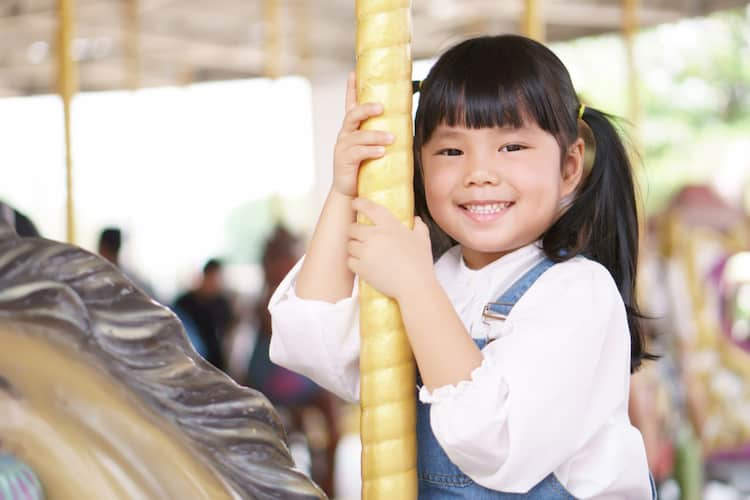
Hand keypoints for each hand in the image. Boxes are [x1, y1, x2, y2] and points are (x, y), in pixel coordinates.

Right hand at [332, 72, 394, 197]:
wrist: (349, 192)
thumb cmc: (364, 167)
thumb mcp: (372, 147)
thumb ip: (382, 135)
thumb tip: (405, 126)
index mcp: (352, 128)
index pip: (350, 104)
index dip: (351, 88)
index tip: (353, 72)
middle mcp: (345, 134)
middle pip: (352, 115)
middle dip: (366, 109)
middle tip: (381, 108)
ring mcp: (343, 147)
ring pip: (359, 135)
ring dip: (376, 135)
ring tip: (392, 138)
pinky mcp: (344, 161)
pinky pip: (358, 153)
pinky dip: (371, 151)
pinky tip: (382, 152)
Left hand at [347, 198, 433, 300]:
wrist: (415, 286)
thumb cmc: (420, 263)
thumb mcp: (423, 240)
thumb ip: (419, 226)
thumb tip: (416, 220)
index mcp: (390, 226)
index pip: (370, 208)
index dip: (359, 203)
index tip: (354, 203)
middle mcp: (375, 236)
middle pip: (353, 228)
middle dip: (354, 232)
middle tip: (360, 237)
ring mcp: (366, 252)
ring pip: (350, 245)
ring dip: (354, 248)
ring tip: (363, 253)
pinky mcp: (361, 268)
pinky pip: (350, 261)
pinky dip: (354, 263)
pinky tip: (362, 265)